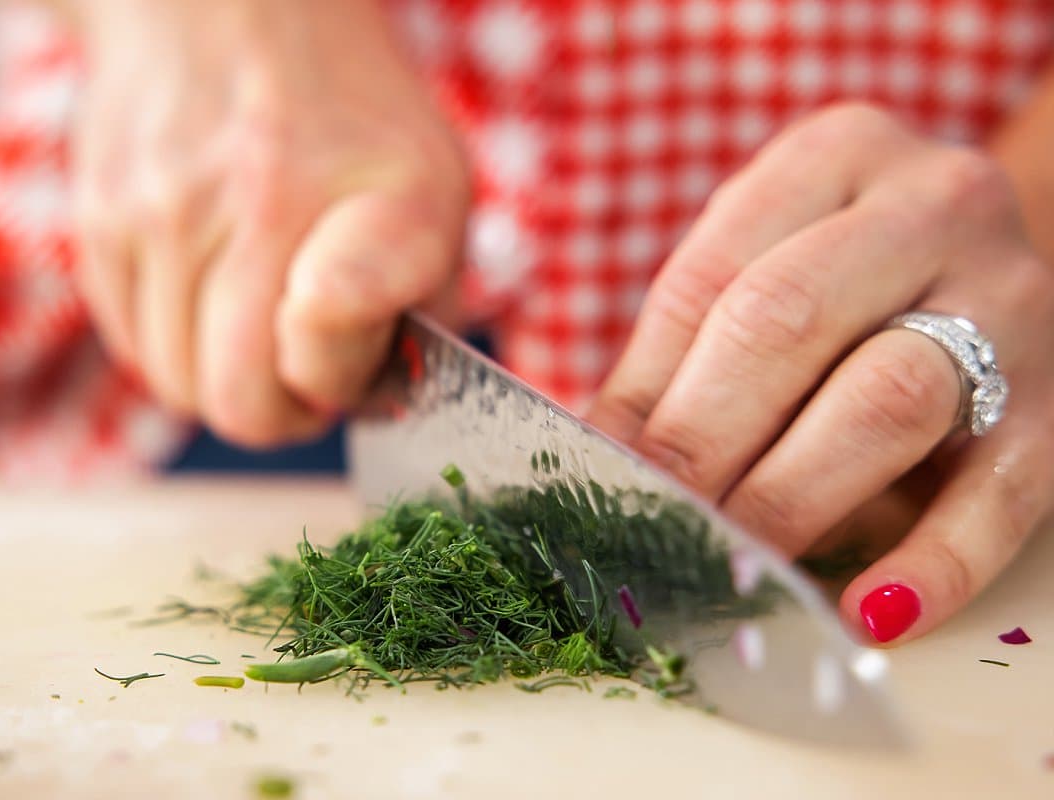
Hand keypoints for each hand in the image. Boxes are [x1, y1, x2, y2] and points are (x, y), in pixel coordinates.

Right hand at [70, 0, 468, 444]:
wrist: (234, 7)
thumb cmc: (352, 120)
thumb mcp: (436, 193)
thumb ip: (430, 303)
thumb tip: (382, 398)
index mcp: (368, 205)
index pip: (322, 359)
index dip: (338, 382)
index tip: (350, 358)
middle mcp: (256, 206)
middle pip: (238, 404)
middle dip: (279, 408)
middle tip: (300, 368)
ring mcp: (163, 214)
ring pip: (176, 385)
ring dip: (219, 373)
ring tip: (253, 314)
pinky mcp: (100, 218)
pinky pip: (130, 344)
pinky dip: (170, 339)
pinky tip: (205, 287)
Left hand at [587, 103, 1053, 644]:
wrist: (996, 271)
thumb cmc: (853, 283)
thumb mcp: (768, 272)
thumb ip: (685, 354)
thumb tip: (594, 457)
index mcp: (833, 157)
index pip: (709, 279)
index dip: (645, 390)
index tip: (599, 475)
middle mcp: (931, 204)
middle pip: (784, 323)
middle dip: (701, 440)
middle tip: (650, 527)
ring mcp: (1009, 298)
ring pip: (886, 398)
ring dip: (791, 498)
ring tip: (729, 567)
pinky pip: (999, 490)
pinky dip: (932, 559)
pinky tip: (872, 612)